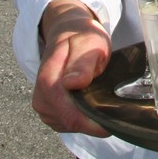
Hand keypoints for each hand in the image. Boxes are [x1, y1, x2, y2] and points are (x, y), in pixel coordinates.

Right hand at [32, 0, 111, 136]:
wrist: (68, 32)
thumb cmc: (81, 36)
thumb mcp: (90, 43)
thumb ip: (83, 64)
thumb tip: (73, 83)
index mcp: (48, 81)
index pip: (69, 115)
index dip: (93, 123)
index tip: (113, 123)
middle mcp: (41, 98)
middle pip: (70, 123)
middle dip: (93, 122)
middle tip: (116, 112)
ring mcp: (43, 106)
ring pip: (69, 126)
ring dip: (88, 120)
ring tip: (104, 103)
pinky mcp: (49, 111)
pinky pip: (67, 123)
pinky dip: (82, 118)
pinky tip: (92, 105)